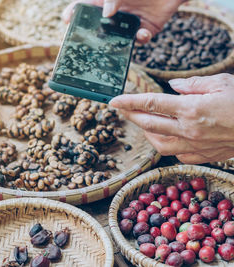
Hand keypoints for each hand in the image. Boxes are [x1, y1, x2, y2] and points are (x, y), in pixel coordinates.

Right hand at [62, 0, 184, 42]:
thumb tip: (106, 14)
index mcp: (105, 2)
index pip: (83, 7)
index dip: (72, 13)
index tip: (67, 19)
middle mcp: (114, 15)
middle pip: (97, 28)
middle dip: (90, 37)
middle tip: (85, 43)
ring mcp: (128, 24)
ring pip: (116, 39)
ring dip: (116, 42)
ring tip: (115, 41)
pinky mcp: (145, 30)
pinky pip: (139, 40)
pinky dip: (140, 38)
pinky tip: (142, 32)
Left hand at [109, 74, 233, 163]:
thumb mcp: (221, 83)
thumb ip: (193, 84)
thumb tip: (173, 87)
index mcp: (192, 109)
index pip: (151, 104)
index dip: (129, 101)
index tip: (113, 100)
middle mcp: (189, 130)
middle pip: (148, 124)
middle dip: (130, 115)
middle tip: (120, 108)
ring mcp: (195, 146)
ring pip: (158, 143)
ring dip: (145, 132)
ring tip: (139, 122)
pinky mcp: (202, 156)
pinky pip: (175, 154)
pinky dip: (165, 145)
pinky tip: (164, 137)